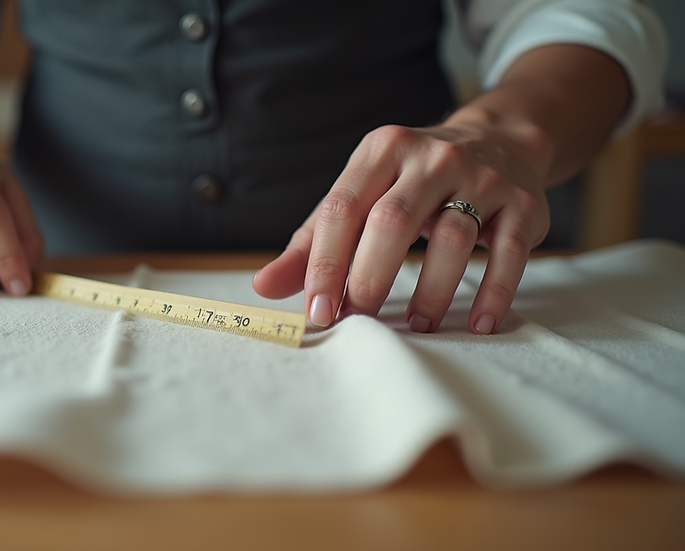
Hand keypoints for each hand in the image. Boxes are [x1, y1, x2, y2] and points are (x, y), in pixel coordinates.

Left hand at [253, 121, 550, 333]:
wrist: (499, 139)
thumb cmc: (410, 181)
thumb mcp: (360, 196)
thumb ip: (313, 242)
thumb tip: (263, 287)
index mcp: (381, 152)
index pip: (342, 209)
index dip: (326, 263)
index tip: (318, 311)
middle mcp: (430, 158)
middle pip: (392, 221)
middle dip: (370, 278)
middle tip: (360, 321)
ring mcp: (481, 178)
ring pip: (453, 238)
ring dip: (431, 291)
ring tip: (416, 327)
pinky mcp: (523, 204)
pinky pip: (510, 252)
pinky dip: (493, 292)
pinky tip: (477, 324)